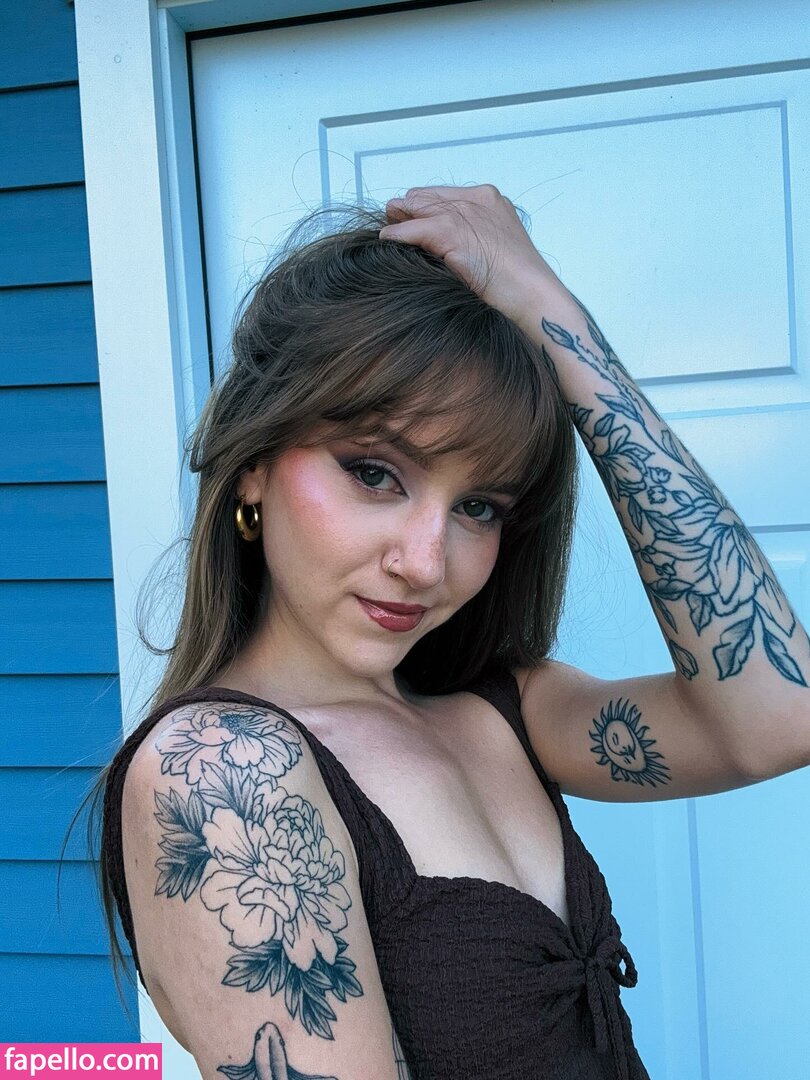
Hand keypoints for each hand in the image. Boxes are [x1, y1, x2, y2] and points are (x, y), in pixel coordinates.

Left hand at [379, 184, 570, 336]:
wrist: (533, 295)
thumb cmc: (517, 283)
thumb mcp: (493, 250)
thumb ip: (471, 237)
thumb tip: (439, 243)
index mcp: (489, 200)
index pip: (443, 194)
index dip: (423, 205)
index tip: (406, 216)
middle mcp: (476, 200)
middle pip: (426, 197)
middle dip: (407, 209)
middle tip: (390, 219)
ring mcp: (464, 214)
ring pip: (417, 209)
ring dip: (398, 219)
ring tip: (385, 231)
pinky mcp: (452, 232)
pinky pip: (412, 229)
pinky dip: (397, 235)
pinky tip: (386, 240)